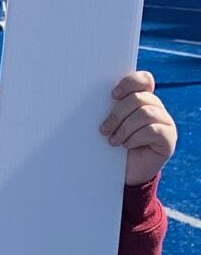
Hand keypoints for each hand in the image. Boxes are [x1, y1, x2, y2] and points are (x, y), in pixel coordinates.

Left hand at [101, 71, 176, 185]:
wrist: (124, 174)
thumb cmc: (112, 147)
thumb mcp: (108, 126)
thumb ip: (106, 111)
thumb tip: (86, 99)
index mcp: (142, 99)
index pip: (143, 80)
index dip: (129, 83)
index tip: (112, 95)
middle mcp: (156, 108)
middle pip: (139, 98)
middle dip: (118, 113)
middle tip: (104, 129)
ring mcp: (165, 122)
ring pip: (145, 113)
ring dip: (124, 128)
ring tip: (113, 141)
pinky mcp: (169, 138)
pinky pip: (152, 130)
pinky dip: (135, 138)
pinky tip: (126, 146)